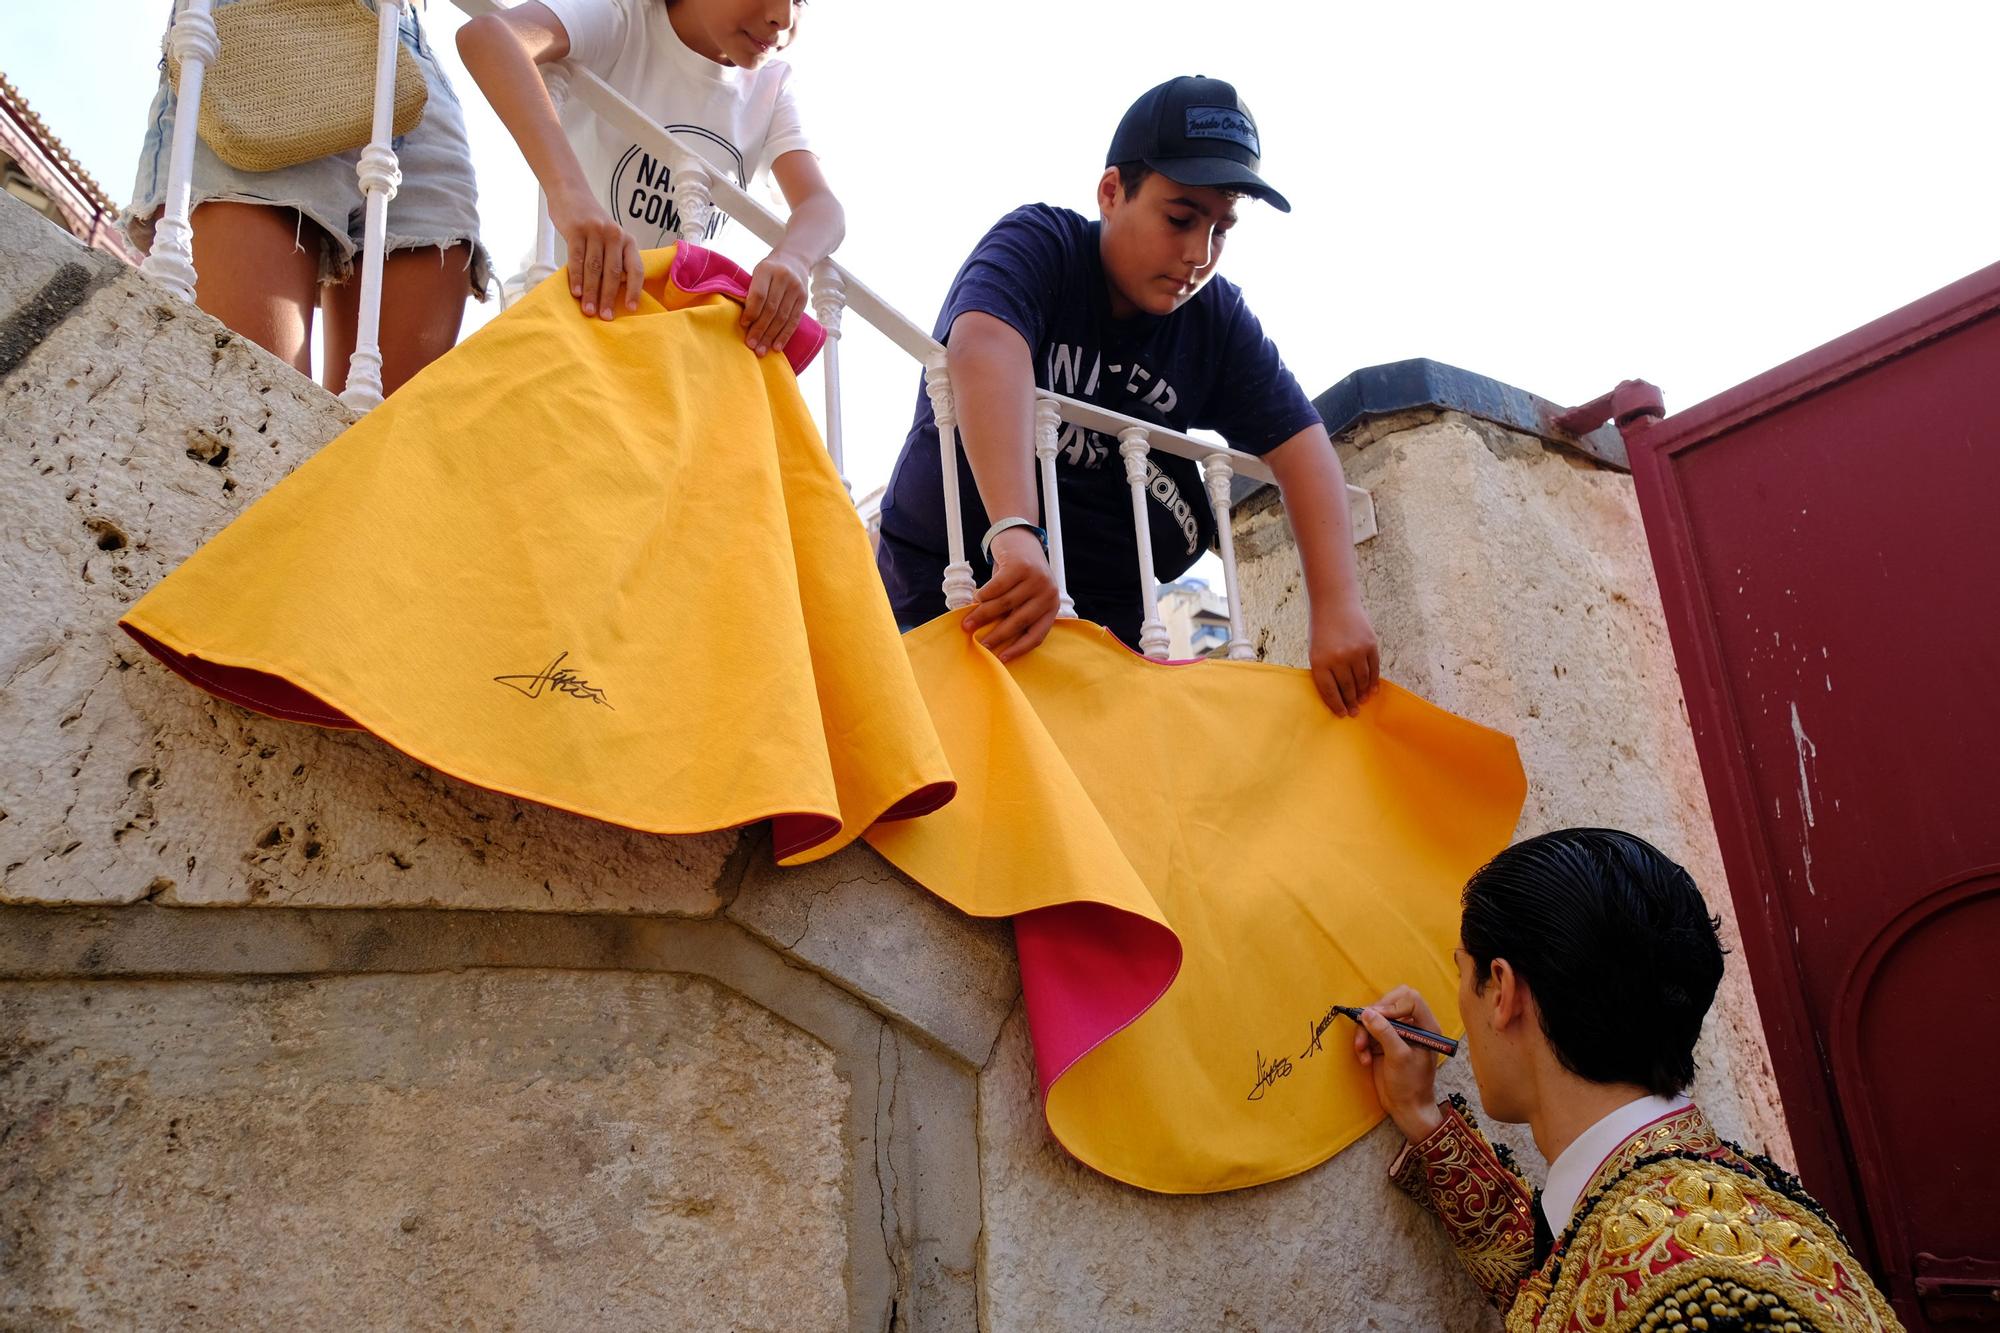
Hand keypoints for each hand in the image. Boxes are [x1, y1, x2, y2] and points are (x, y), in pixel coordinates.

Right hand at [551, 190, 641, 320]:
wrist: (571, 192)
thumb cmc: (591, 222)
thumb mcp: (609, 237)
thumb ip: (614, 258)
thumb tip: (615, 292)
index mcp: (627, 240)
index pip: (636, 269)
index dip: (635, 291)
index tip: (631, 309)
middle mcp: (615, 235)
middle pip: (614, 273)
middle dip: (609, 298)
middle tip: (605, 317)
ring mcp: (595, 231)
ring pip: (595, 268)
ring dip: (591, 292)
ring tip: (588, 310)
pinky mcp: (576, 230)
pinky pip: (577, 258)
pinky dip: (576, 277)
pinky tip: (575, 292)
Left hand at [741, 248, 810, 355]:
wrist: (794, 260)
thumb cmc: (769, 271)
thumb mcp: (758, 273)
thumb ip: (752, 292)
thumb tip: (744, 322)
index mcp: (767, 270)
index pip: (759, 295)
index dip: (751, 312)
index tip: (743, 326)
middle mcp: (784, 278)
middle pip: (771, 309)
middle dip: (760, 329)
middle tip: (751, 345)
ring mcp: (796, 289)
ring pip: (782, 317)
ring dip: (771, 336)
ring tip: (762, 350)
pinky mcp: (804, 299)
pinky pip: (794, 320)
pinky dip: (784, 335)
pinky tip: (777, 346)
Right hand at [963, 527, 1059, 662]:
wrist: (1020, 539)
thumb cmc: (1019, 575)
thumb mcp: (1023, 595)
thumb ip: (1012, 612)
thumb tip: (990, 635)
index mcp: (1051, 606)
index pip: (1037, 634)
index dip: (1019, 649)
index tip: (1002, 659)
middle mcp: (1047, 593)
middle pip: (1019, 621)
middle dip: (996, 635)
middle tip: (980, 644)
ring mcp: (1035, 578)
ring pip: (1004, 604)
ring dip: (983, 615)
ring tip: (967, 624)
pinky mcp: (1020, 566)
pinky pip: (997, 587)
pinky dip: (983, 596)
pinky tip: (974, 600)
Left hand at [1310, 595, 1380, 716]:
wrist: (1334, 603)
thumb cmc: (1322, 630)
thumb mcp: (1315, 651)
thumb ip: (1325, 672)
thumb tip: (1339, 696)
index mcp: (1319, 662)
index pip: (1329, 691)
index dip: (1336, 705)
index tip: (1342, 714)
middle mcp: (1338, 659)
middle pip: (1347, 688)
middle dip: (1351, 702)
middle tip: (1354, 712)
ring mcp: (1355, 652)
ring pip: (1362, 681)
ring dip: (1363, 693)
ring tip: (1362, 701)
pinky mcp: (1370, 645)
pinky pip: (1373, 669)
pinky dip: (1373, 681)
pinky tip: (1372, 690)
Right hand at [1352, 985, 1445, 1142]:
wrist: (1406, 1108)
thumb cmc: (1411, 1085)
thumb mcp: (1399, 1058)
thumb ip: (1385, 1033)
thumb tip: (1367, 1012)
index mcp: (1425, 1026)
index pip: (1410, 998)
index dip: (1392, 1004)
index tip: (1378, 1018)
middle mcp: (1412, 1026)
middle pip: (1390, 1003)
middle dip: (1374, 1016)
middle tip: (1364, 1029)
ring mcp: (1397, 1034)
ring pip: (1375, 1017)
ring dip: (1364, 1032)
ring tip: (1361, 1051)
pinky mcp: (1383, 1043)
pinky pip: (1368, 1031)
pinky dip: (1363, 1043)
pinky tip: (1365, 1060)